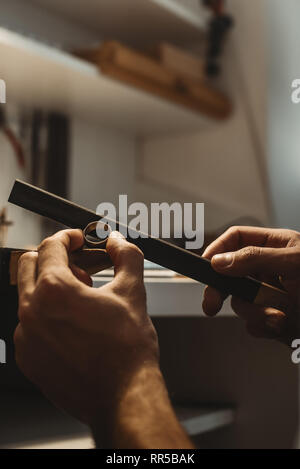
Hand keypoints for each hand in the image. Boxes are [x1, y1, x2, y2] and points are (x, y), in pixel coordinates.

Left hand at [14, 229, 191, 448]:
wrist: (123, 395)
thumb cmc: (128, 348)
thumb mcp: (132, 291)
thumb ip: (125, 255)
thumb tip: (117, 241)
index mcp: (54, 290)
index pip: (50, 246)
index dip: (68, 237)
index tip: (78, 239)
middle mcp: (32, 312)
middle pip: (28, 264)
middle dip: (53, 258)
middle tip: (80, 268)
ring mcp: (26, 337)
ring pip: (29, 295)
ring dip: (50, 288)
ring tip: (82, 301)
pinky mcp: (27, 358)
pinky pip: (29, 324)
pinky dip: (47, 315)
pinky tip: (74, 326)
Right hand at [202, 226, 299, 344]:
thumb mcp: (295, 262)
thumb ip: (255, 258)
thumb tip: (220, 261)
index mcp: (274, 246)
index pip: (235, 240)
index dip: (217, 250)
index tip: (206, 267)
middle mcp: (269, 270)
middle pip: (230, 275)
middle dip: (222, 291)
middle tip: (212, 304)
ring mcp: (271, 295)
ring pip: (242, 303)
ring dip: (256, 313)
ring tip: (279, 316)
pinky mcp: (275, 318)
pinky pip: (255, 324)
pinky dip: (265, 327)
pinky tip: (282, 325)